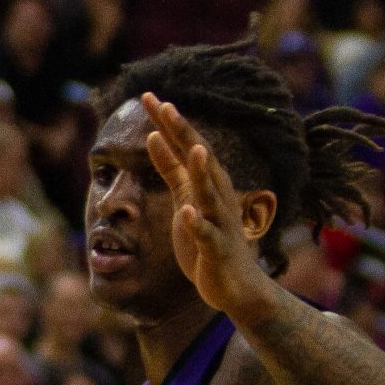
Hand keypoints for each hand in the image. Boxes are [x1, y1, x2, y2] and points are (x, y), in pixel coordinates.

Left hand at [141, 93, 277, 322]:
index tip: (148, 97)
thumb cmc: (209, 240)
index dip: (168, 122)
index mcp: (206, 183)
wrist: (236, 287)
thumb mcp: (184, 198)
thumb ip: (171, 169)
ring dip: (203, 172)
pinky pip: (207, 235)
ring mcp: (219, 222)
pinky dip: (197, 224)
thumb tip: (153, 137)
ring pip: (211, 193)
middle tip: (166, 106)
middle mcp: (216, 196)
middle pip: (200, 159)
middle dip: (184, 133)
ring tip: (195, 150)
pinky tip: (186, 213)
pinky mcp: (217, 250)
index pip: (186, 145)